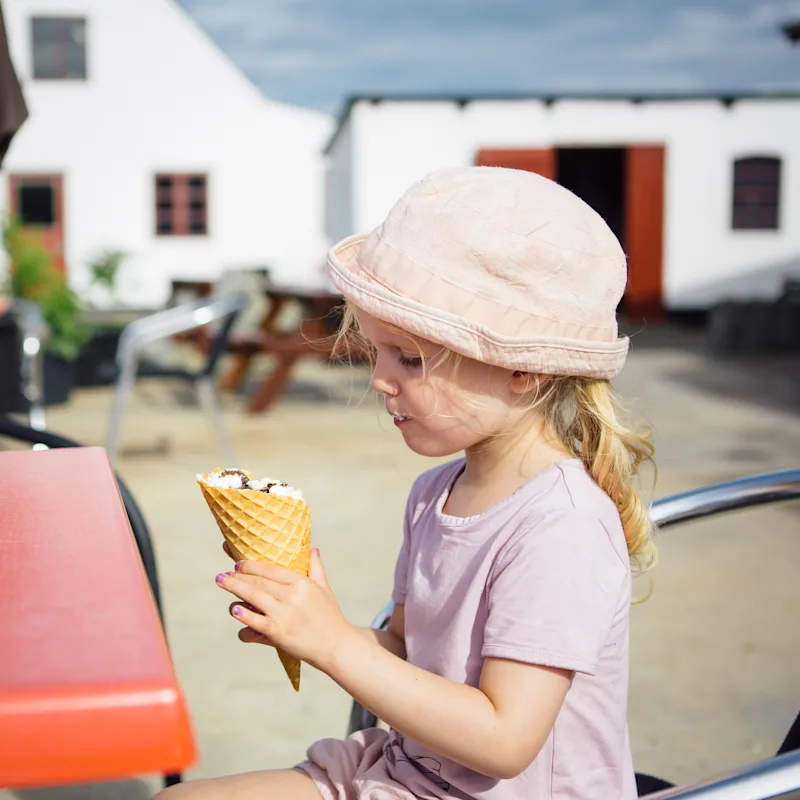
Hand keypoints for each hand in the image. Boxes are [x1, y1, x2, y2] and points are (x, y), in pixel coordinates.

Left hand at [214, 548, 355, 672]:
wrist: (336, 646)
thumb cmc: (330, 616)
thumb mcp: (324, 589)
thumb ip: (316, 568)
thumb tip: (313, 549)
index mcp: (302, 582)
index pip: (270, 569)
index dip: (252, 566)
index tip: (238, 564)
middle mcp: (292, 595)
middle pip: (258, 582)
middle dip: (237, 576)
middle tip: (223, 574)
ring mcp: (283, 613)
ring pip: (253, 596)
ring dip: (234, 588)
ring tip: (221, 582)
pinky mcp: (278, 632)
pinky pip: (255, 621)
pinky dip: (244, 615)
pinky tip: (235, 609)